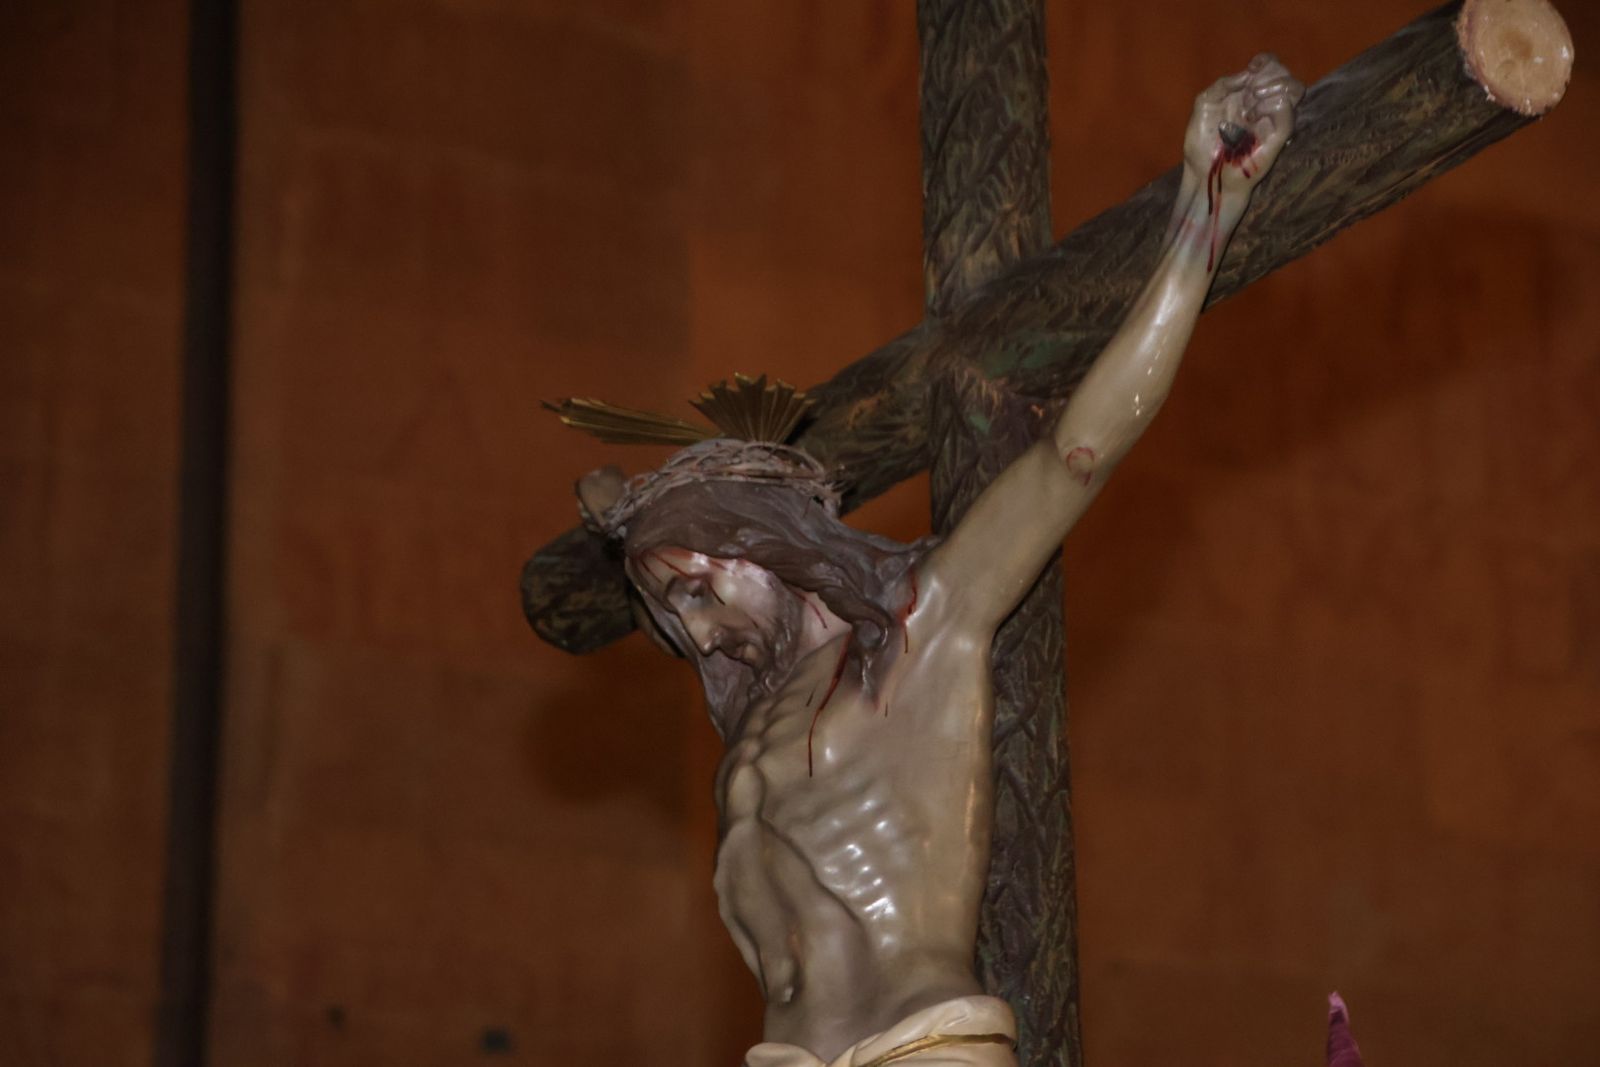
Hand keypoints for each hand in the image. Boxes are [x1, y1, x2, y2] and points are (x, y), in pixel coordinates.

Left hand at [1182, 54, 1303, 205]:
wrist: (1204, 174)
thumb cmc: (1203, 144)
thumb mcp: (1205, 104)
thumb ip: (1223, 84)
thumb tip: (1247, 74)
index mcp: (1250, 94)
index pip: (1273, 67)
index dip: (1266, 61)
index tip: (1251, 68)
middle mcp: (1266, 105)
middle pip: (1286, 74)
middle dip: (1268, 75)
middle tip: (1249, 92)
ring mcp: (1274, 120)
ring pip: (1296, 88)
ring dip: (1273, 87)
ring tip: (1250, 103)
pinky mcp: (1278, 136)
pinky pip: (1287, 110)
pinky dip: (1270, 105)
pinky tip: (1251, 116)